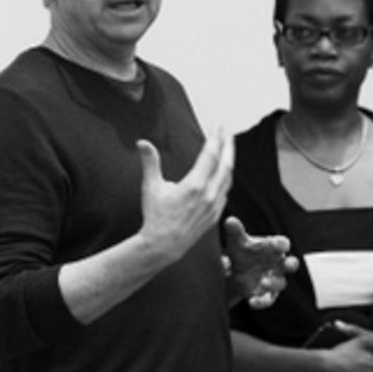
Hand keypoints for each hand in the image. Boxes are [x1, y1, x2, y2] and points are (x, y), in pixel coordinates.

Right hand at [135, 128, 233, 264]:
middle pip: (226, 163)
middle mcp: (209, 194)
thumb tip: (142, 142)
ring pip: (228, 177)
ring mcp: (215, 205)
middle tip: (227, 132)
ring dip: (229, 160)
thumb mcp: (151, 187)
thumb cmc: (156, 216)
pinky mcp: (215, 214)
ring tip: (228, 148)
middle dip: (228, 145)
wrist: (164, 245)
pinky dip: (226, 177)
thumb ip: (150, 162)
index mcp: (195, 185)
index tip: (219, 127)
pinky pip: (225, 190)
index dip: (216, 138)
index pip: (211, 155)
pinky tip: (223, 173)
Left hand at [222, 216, 297, 308]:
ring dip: (274, 282)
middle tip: (287, 264)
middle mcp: (278, 264)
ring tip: (264, 282)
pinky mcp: (266, 294)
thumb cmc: (243, 251)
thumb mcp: (237, 242)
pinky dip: (262, 302)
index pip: (283, 243)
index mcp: (274, 248)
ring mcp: (274, 279)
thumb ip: (235, 232)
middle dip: (291, 264)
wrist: (235, 271)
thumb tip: (230, 221)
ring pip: (280, 283)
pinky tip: (252, 302)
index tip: (275, 244)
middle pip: (292, 264)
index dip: (281, 244)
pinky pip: (268, 299)